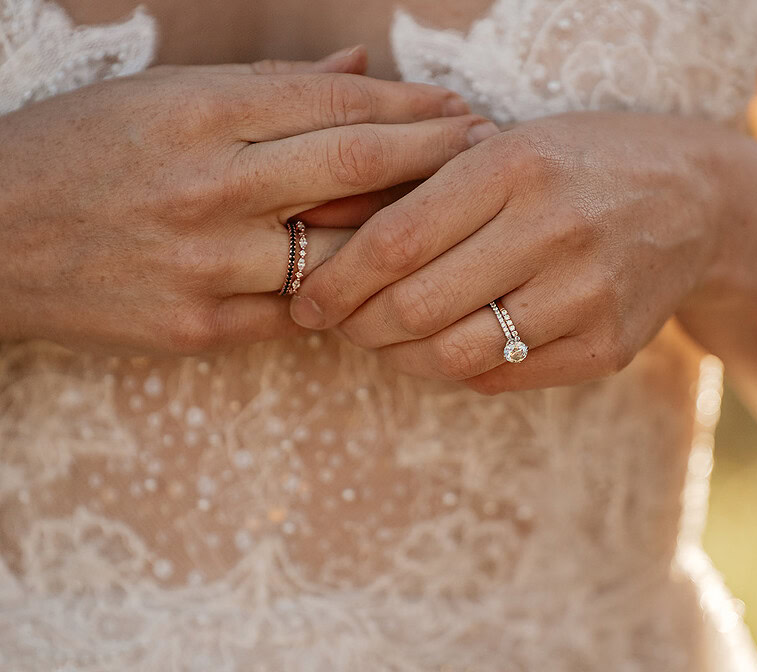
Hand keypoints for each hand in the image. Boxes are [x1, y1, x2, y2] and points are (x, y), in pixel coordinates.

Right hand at [0, 48, 498, 353]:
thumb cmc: (79, 152)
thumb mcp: (163, 95)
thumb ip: (269, 87)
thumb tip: (358, 66)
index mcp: (199, 113)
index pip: (338, 105)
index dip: (412, 106)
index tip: (456, 108)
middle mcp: (208, 186)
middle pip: (358, 171)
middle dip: (436, 157)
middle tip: (486, 152)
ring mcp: (204, 263)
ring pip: (342, 255)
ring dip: (404, 236)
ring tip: (451, 220)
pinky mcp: (196, 328)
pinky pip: (299, 313)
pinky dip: (341, 295)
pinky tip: (380, 281)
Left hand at [292, 112, 721, 392]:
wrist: (694, 201)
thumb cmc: (578, 165)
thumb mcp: (502, 148)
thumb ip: (411, 184)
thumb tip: (316, 226)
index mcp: (517, 165)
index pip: (396, 240)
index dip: (335, 280)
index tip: (305, 299)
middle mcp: (555, 229)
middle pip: (416, 306)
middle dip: (357, 326)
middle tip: (339, 324)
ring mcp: (588, 295)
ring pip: (454, 355)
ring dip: (399, 357)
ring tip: (385, 339)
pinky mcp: (607, 347)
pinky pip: (501, 380)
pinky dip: (456, 370)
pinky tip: (446, 347)